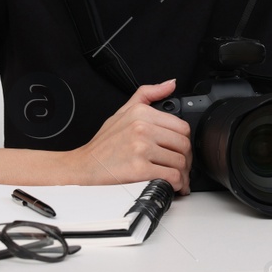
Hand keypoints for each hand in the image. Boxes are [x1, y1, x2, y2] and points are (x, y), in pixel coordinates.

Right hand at [71, 78, 192, 193]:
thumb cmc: (103, 144)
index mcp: (141, 113)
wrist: (84, 167)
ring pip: (179, 162)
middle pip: (183, 144)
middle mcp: (142, 128)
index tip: (181, 150)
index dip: (185, 141)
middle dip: (186, 160)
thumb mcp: (122, 112)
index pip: (181, 126)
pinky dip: (177, 185)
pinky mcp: (139, 169)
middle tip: (182, 167)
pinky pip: (171, 177)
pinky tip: (172, 186)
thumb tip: (170, 84)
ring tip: (178, 179)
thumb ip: (147, 94)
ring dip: (183, 175)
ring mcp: (140, 148)